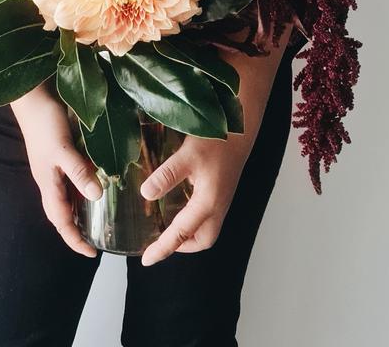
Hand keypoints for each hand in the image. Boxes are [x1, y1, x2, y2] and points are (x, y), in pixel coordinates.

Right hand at [10, 82, 102, 257]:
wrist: (32, 97)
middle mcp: (49, 180)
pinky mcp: (55, 155)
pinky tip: (91, 183)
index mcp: (48, 184)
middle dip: (76, 230)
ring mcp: (51, 167)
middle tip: (96, 239)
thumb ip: (78, 172)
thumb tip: (96, 197)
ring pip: (65, 198)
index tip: (92, 253)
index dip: (74, 240)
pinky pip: (68, 182)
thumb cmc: (45, 123)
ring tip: (97, 217)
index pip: (61, 222)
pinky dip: (79, 189)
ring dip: (78, 210)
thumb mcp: (63, 149)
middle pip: (61, 214)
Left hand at [138, 132, 246, 266]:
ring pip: (207, 229)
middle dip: (182, 246)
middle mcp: (217, 206)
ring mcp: (222, 199)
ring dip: (189, 235)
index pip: (181, 234)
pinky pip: (208, 215)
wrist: (241, 127)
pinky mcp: (222, 190)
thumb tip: (146, 194)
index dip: (162, 249)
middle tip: (160, 243)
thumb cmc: (217, 139)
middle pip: (202, 240)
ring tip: (169, 229)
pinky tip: (181, 206)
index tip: (146, 260)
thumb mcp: (187, 155)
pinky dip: (194, 220)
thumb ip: (167, 175)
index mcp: (208, 203)